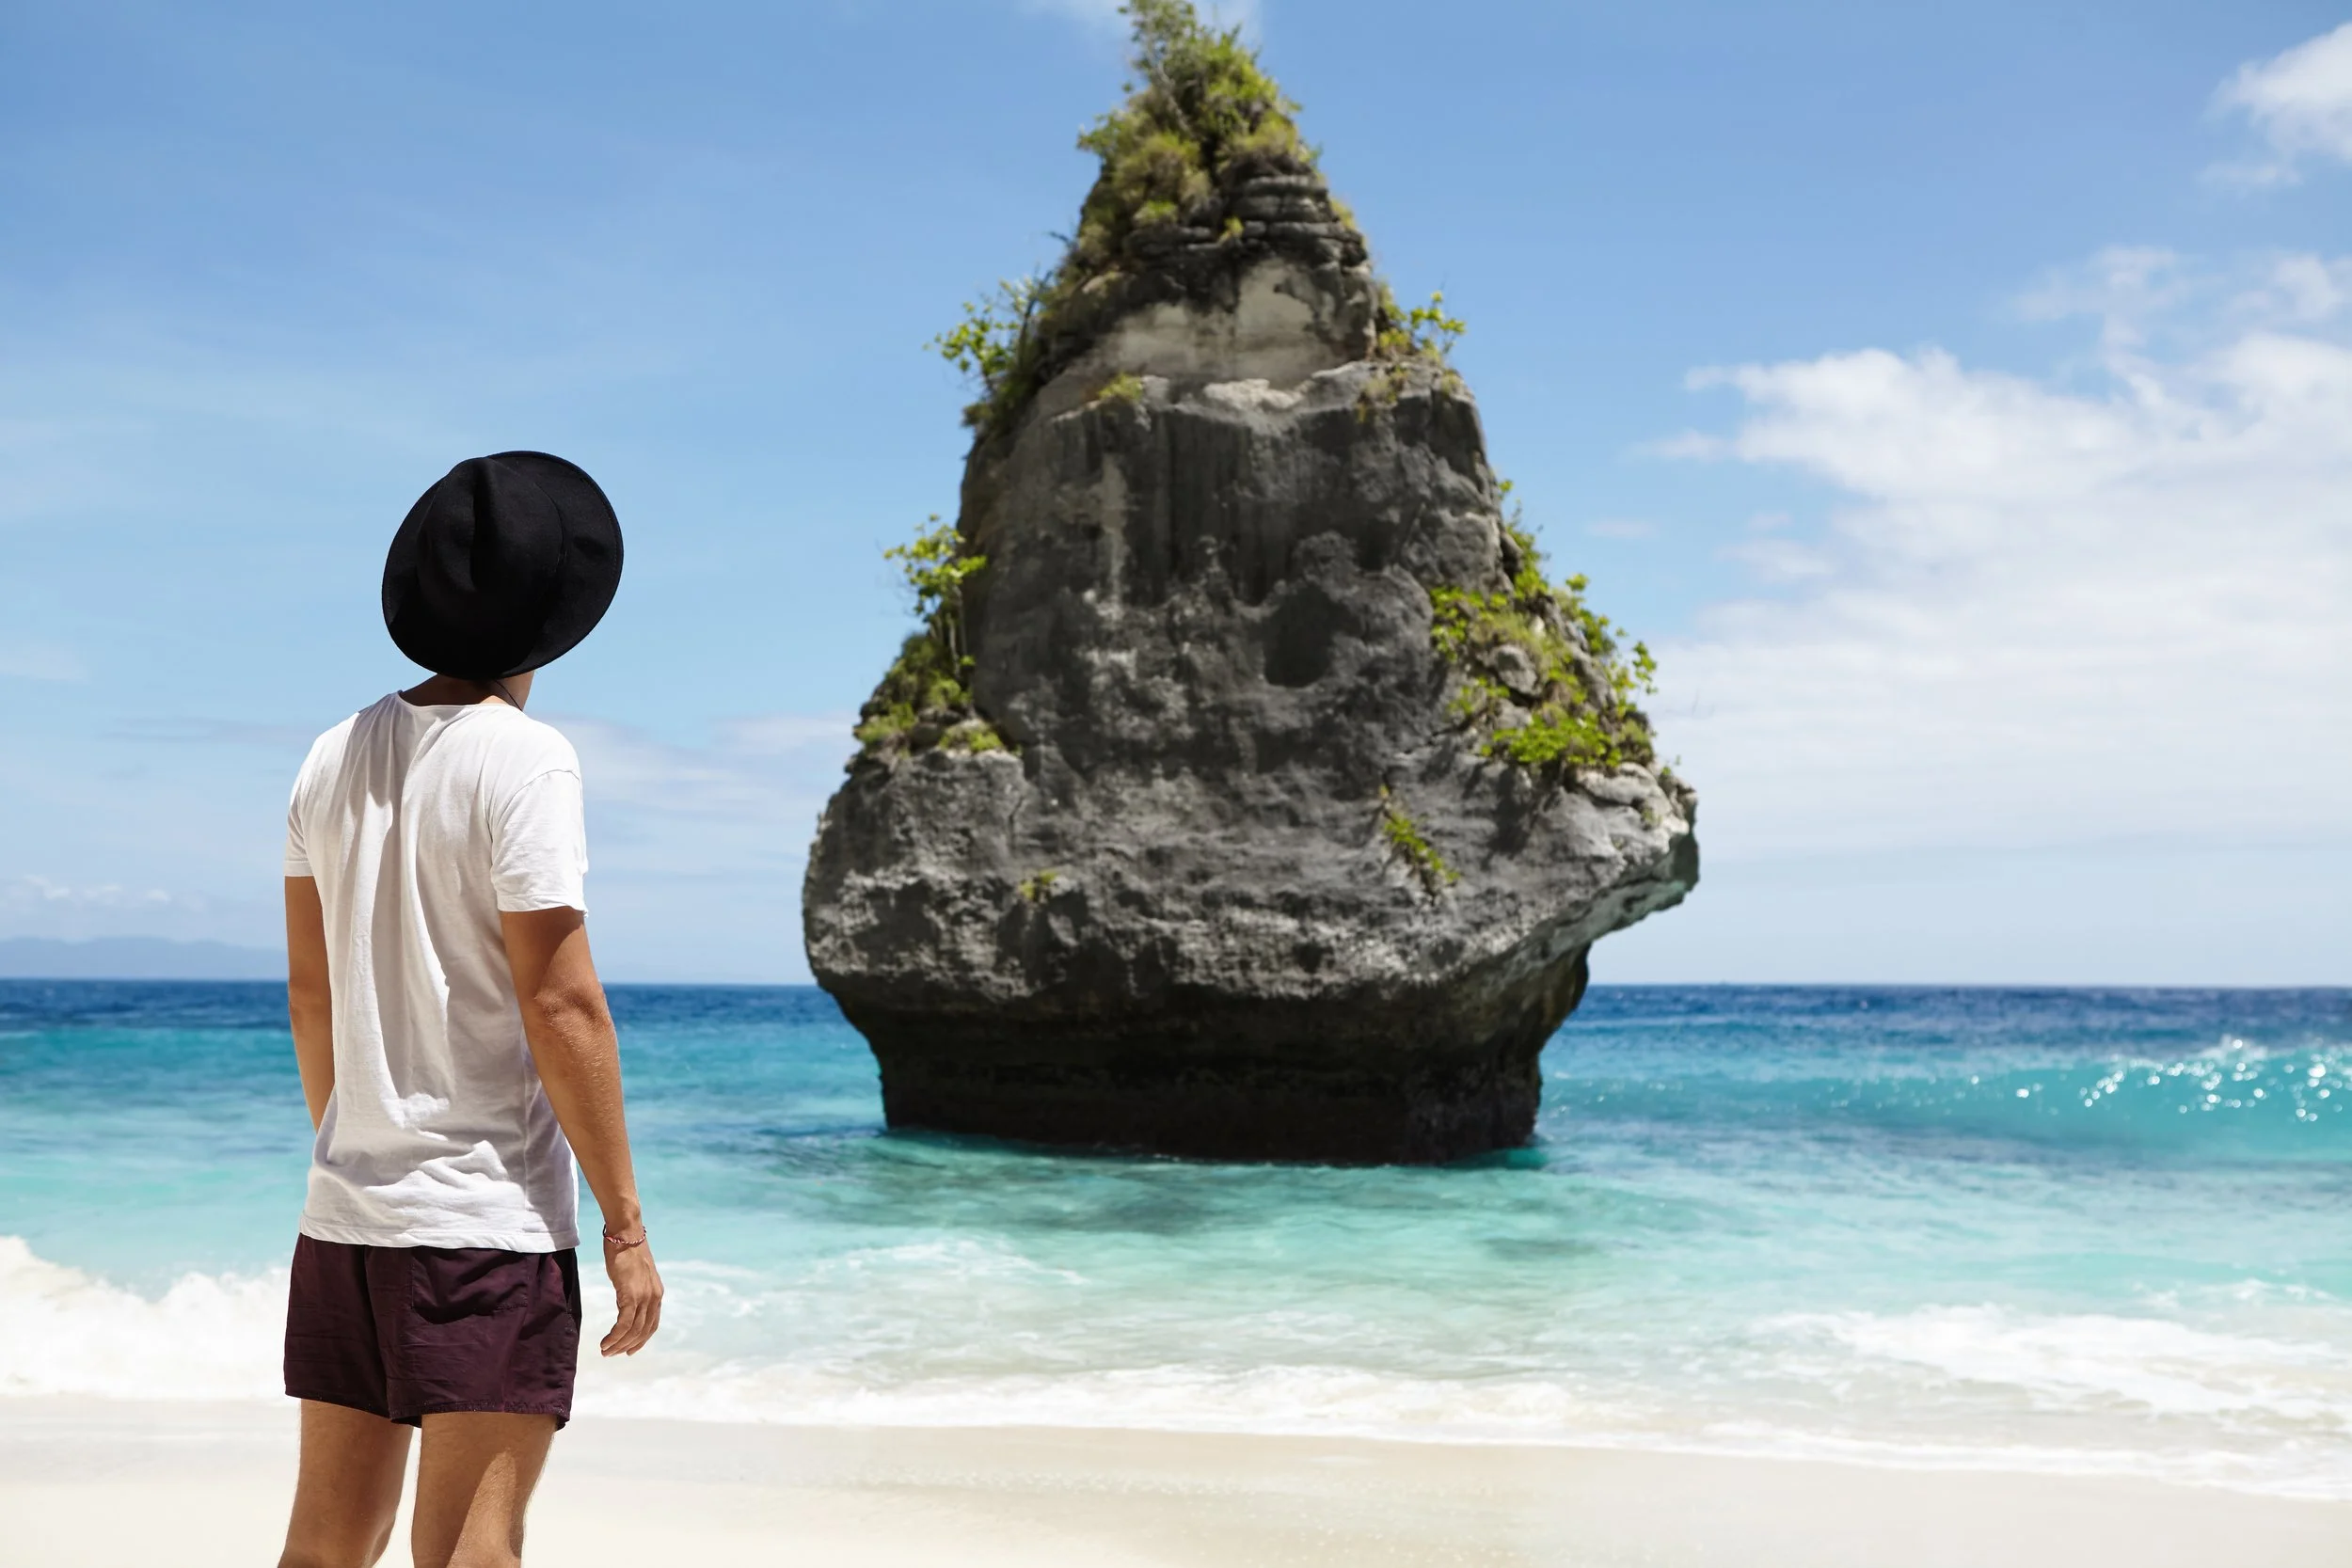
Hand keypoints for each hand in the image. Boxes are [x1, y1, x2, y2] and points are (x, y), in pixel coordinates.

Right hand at [599, 1232, 663, 1356]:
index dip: (641, 1340)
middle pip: (642, 1331)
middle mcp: (654, 1298)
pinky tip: (605, 1342)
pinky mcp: (631, 1295)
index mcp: (657, 1294)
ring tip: (605, 1351)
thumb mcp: (635, 1276)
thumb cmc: (627, 1252)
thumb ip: (634, 1291)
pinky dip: (614, 1336)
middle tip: (612, 1354)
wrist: (625, 1234)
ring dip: (618, 1344)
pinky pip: (623, 1324)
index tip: (628, 1350)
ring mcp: (644, 1297)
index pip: (651, 1325)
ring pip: (633, 1330)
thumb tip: (626, 1303)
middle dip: (627, 1346)